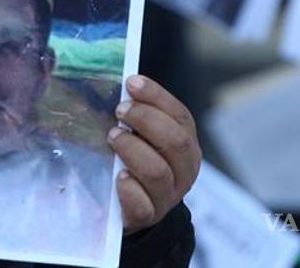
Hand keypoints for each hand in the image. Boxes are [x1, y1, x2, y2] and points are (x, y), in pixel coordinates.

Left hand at [107, 75, 200, 233]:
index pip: (180, 116)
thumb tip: (120, 85)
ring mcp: (168, 195)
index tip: (131, 83)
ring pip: (157, 171)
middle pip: (174, 141)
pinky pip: (142, 204)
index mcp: (186, 144)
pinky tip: (118, 177)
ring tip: (112, 137)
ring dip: (132, 149)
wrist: (132, 208)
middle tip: (119, 110)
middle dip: (145, 119)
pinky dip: (128, 188)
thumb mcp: (142, 136)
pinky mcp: (148, 216)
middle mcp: (184, 170)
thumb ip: (137, 115)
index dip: (156, 96)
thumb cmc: (135, 160)